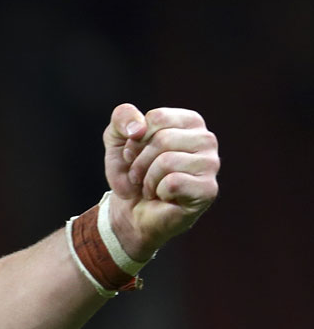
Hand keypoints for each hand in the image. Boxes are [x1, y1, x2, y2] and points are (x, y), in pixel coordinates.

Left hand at [103, 103, 219, 259]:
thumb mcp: (116, 140)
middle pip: (162, 139)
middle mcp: (206, 139)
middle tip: (140, 175)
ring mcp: (211, 165)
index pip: (157, 118)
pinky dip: (157, 192)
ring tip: (150, 186)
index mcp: (189, 122)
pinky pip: (173, 183)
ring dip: (147, 178)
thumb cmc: (130, 173)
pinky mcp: (208, 189)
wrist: (129, 211)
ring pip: (167, 161)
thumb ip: (122, 118)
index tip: (134, 153)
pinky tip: (162, 197)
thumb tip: (138, 127)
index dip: (135, 140)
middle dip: (140, 162)